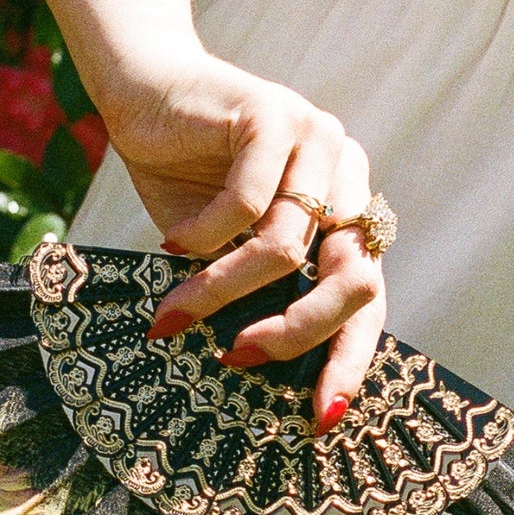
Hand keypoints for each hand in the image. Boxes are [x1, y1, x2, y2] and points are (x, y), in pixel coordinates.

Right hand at [102, 54, 385, 427]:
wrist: (144, 97)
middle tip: (238, 357)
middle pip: (354, 279)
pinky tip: (171, 244)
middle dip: (296, 334)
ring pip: (284, 250)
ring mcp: (317, 140)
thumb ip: (258, 297)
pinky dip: (202, 239)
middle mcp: (346, 175)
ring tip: (174, 313)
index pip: (369, 301)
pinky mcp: (274, 116)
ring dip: (221, 292)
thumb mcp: (228, 254)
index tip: (320, 416)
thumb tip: (257, 381)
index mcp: (347, 214)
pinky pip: (245, 207)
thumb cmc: (184, 184)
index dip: (348, 360)